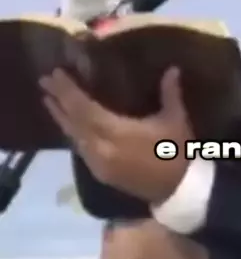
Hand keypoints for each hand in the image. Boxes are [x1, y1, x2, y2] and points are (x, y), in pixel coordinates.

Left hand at [39, 66, 193, 203]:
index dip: (68, 91)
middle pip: (73, 121)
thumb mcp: (176, 119)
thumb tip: (172, 68)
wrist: (178, 190)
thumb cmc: (176, 151)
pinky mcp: (100, 173)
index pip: (83, 109)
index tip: (55, 73)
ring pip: (73, 136)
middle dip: (58, 100)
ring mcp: (98, 163)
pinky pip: (80, 148)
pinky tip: (68, 124)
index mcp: (117, 132)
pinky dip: (72, 133)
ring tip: (48, 99)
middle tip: (44, 80)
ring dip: (60, 117)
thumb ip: (170, 93)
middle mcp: (101, 148)